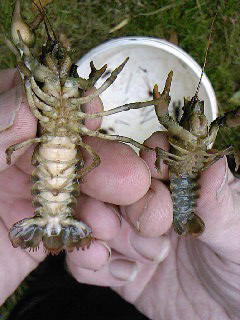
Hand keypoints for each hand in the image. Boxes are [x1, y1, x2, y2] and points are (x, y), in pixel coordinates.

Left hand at [0, 68, 149, 304]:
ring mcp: (32, 195)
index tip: (92, 116)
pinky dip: (91, 236)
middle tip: (130, 179)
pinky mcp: (44, 229)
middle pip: (69, 148)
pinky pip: (77, 225)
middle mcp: (15, 162)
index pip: (32, 104)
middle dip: (102, 163)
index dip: (65, 105)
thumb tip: (27, 96)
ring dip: (103, 205)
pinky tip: (96, 247)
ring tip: (109, 226)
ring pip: (81, 187)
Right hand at [67, 133, 239, 318]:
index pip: (152, 155)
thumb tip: (210, 163)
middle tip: (147, 230)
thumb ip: (218, 204)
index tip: (150, 183)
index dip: (145, 165)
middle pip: (110, 182)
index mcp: (182, 186)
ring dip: (104, 236)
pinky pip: (82, 256)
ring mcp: (129, 233)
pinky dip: (91, 264)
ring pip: (89, 216)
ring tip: (139, 260)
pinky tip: (127, 276)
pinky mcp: (115, 264)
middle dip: (120, 205)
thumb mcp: (237, 238)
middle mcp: (151, 204)